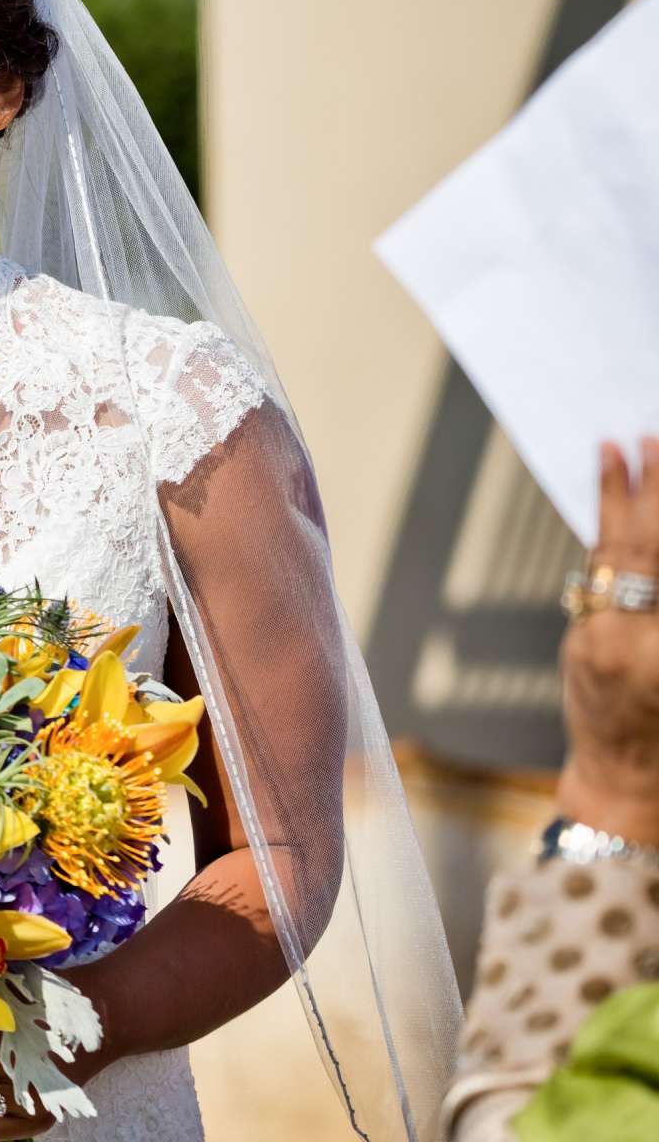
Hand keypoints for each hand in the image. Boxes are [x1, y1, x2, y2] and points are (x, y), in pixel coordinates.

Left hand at [556, 436, 658, 845]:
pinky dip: (607, 520)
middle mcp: (637, 642)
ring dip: (630, 494)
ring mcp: (603, 636)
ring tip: (632, 443)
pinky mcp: (582, 633)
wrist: (628, 790)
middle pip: (655, 549)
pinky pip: (599, 565)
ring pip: (622, 550)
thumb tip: (657, 537)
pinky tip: (609, 478)